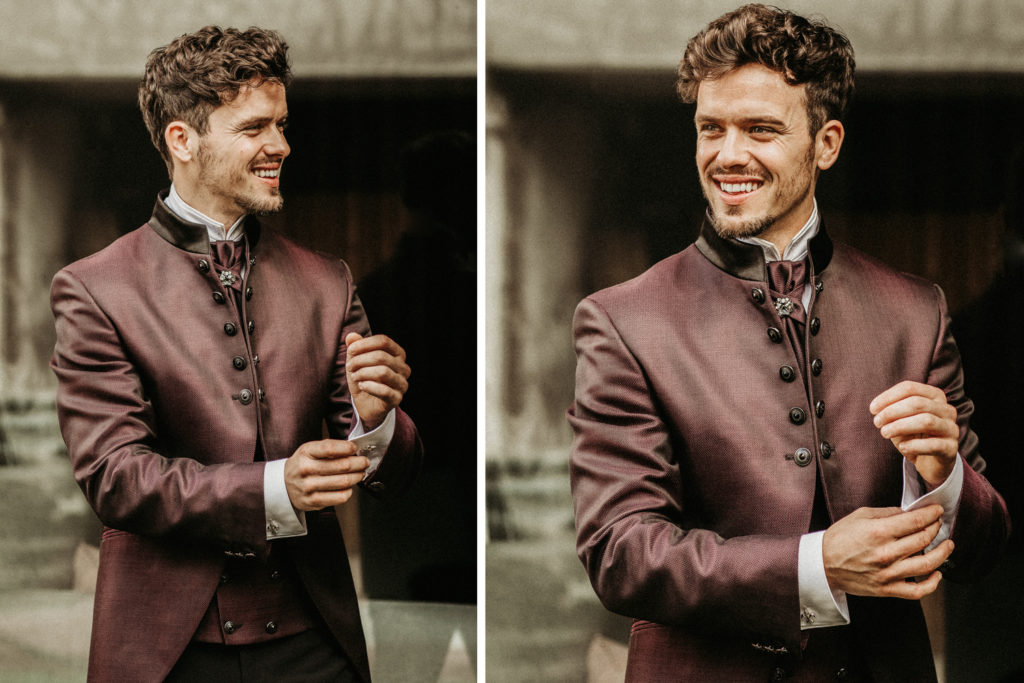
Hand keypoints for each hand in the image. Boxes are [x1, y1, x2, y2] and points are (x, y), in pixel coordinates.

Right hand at [284, 439, 369, 510]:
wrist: (283, 485)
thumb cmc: (303, 464)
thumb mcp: (310, 450)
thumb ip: (329, 448)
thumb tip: (353, 449)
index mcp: (305, 453)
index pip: (330, 448)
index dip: (347, 448)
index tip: (355, 448)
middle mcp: (305, 469)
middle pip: (342, 466)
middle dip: (359, 463)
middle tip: (365, 462)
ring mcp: (309, 487)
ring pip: (343, 482)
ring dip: (357, 476)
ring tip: (360, 473)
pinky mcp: (313, 502)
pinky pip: (340, 497)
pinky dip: (349, 491)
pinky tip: (349, 486)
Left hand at [345, 333, 410, 429]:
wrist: (366, 404)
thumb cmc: (364, 378)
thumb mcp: (357, 361)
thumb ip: (355, 347)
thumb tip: (351, 336)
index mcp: (397, 354)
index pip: (384, 341)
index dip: (365, 344)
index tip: (350, 350)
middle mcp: (403, 367)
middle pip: (381, 356)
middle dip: (360, 360)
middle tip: (349, 367)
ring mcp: (402, 383)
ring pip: (383, 372)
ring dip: (363, 373)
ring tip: (355, 377)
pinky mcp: (397, 398)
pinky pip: (384, 390)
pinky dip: (369, 386)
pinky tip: (361, 386)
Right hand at [823, 505, 952, 598]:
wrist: (822, 564)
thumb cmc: (839, 538)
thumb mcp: (860, 516)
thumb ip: (887, 513)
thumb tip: (909, 514)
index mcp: (878, 532)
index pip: (916, 521)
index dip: (931, 514)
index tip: (937, 510)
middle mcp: (886, 553)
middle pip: (924, 539)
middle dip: (936, 528)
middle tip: (938, 523)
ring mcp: (888, 573)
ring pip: (927, 564)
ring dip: (943, 553)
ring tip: (948, 545)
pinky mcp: (887, 589)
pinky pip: (917, 591)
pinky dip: (932, 583)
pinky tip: (937, 573)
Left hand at [870, 380, 958, 486]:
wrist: (930, 463)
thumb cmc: (913, 436)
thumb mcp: (899, 421)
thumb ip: (891, 412)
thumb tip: (877, 409)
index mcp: (934, 396)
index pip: (910, 388)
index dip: (888, 397)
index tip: (872, 409)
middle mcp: (947, 410)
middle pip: (918, 403)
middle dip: (892, 412)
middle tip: (877, 423)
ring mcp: (951, 428)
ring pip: (926, 421)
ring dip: (900, 426)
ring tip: (885, 433)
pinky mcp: (951, 448)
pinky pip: (934, 444)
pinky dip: (914, 445)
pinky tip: (902, 447)